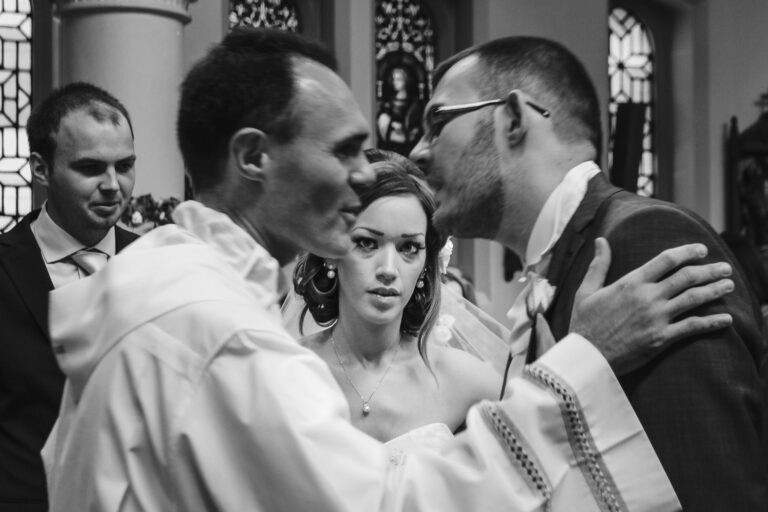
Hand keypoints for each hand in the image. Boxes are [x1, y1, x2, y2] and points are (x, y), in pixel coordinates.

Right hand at [569, 238, 733, 374]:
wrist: (586, 356)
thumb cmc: (583, 323)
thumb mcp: (586, 290)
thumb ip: (598, 265)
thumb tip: (601, 240)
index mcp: (630, 282)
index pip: (666, 260)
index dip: (687, 251)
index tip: (701, 249)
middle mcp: (647, 297)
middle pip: (686, 277)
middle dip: (709, 270)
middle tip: (724, 267)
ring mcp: (656, 318)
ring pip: (694, 299)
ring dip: (715, 290)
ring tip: (729, 285)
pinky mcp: (661, 338)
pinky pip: (692, 327)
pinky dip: (712, 322)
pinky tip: (726, 319)